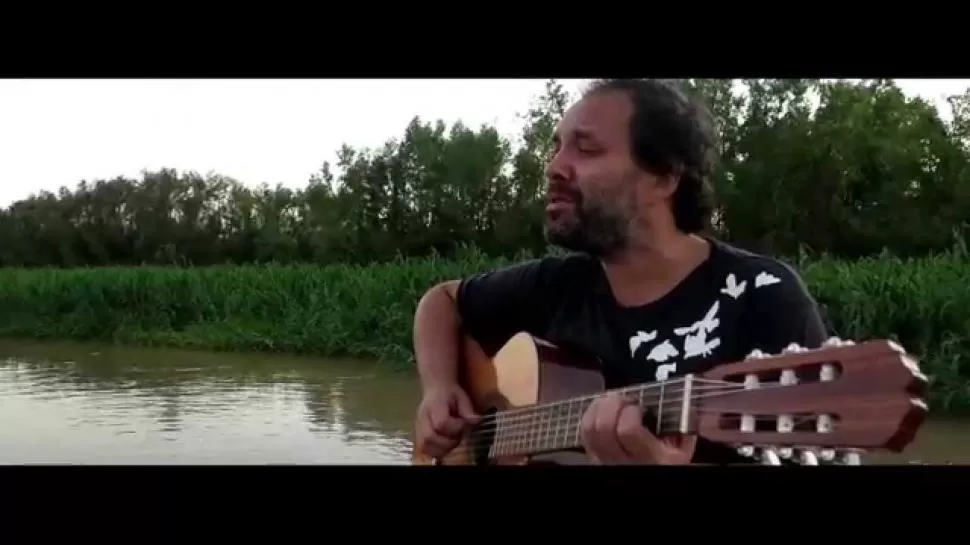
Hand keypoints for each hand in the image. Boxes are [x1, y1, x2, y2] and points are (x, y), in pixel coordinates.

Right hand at [414, 383, 479, 459]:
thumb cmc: (450, 394)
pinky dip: (435, 452)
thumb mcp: (462, 397)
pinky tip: (445, 446)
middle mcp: (422, 418)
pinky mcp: (418, 435)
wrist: (436, 390)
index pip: (441, 423)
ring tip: (452, 441)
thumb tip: (476, 421)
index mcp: (434, 406)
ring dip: (441, 449)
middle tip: (458, 436)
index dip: (455, 428)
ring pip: (424, 446)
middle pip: (429, 437)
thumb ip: (468, 410)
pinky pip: (423, 449)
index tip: (464, 424)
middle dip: (447, 442)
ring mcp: (418, 428)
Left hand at [580, 392, 695, 464]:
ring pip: (588, 428)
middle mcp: (624, 462)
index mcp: (652, 458)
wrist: (652, 481)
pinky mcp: (591, 458)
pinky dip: (590, 415)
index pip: (628, 430)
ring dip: (598, 406)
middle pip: (602, 427)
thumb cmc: (670, 461)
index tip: (639, 405)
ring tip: (612, 400)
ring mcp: (604, 462)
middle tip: (624, 398)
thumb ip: (680, 424)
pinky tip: (602, 410)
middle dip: (611, 402)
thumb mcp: (683, 447)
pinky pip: (583, 433)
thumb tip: (677, 397)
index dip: (630, 410)